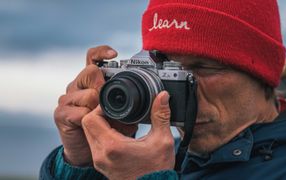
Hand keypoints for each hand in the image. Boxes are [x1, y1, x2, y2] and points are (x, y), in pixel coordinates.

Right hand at [54, 45, 136, 165]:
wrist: (88, 152)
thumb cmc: (108, 129)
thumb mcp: (124, 112)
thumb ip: (135, 102)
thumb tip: (160, 97)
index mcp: (92, 82)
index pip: (93, 58)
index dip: (102, 52)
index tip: (115, 54)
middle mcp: (78, 86)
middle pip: (90, 72)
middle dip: (105, 86)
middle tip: (112, 102)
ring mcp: (68, 99)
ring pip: (88, 94)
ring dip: (101, 108)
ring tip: (107, 119)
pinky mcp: (61, 114)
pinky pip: (79, 112)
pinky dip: (91, 120)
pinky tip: (95, 125)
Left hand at [82, 91, 174, 179]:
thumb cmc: (157, 171)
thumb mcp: (162, 140)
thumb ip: (161, 116)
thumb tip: (162, 96)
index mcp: (113, 146)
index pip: (90, 119)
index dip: (100, 107)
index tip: (114, 104)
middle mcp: (101, 155)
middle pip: (87, 125)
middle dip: (99, 114)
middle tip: (116, 111)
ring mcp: (100, 162)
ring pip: (89, 135)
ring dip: (100, 125)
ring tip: (119, 122)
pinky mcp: (102, 166)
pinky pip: (94, 144)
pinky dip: (102, 135)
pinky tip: (119, 134)